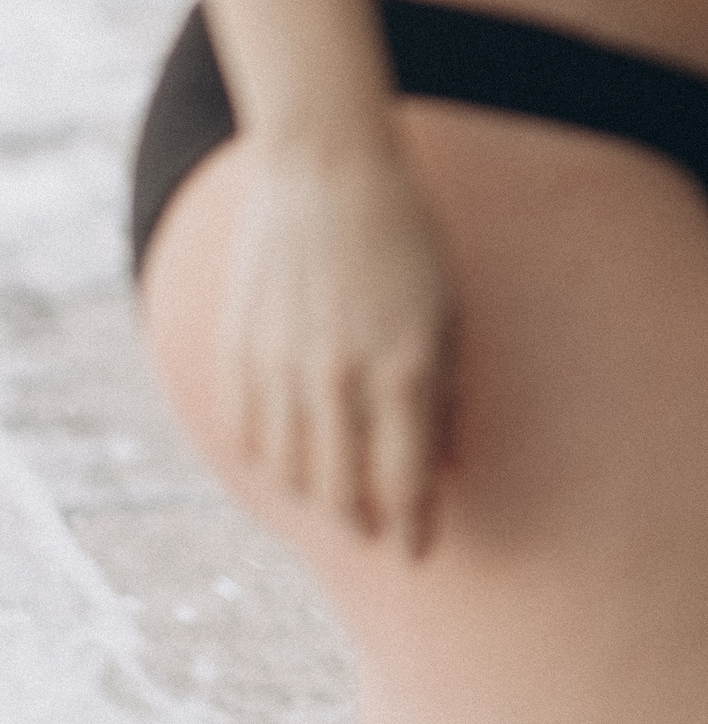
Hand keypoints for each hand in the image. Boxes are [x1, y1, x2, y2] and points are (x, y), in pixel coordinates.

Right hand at [221, 136, 457, 555]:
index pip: (406, 481)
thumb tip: (450, 470)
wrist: (324, 168)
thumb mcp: (447, 311)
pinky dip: (274, 463)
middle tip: (380, 534)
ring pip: (293, 476)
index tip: (420, 554)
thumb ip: (449, 395)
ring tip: (340, 502)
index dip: (414, 529)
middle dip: (366, 525)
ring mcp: (282, 366)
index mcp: (403, 365)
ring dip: (318, 500)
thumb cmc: (404, 238)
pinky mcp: (240, 353)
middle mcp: (339, 377)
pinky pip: (251, 438)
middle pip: (343, 494)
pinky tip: (295, 460)